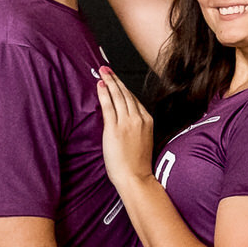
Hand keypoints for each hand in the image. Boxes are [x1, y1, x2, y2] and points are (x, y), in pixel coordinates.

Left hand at [97, 67, 153, 189]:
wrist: (136, 177)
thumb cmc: (137, 165)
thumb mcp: (142, 142)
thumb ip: (135, 128)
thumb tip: (123, 121)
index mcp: (147, 121)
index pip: (134, 100)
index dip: (124, 88)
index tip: (118, 81)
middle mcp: (138, 119)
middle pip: (126, 94)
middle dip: (116, 79)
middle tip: (107, 69)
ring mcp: (127, 122)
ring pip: (118, 96)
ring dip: (110, 81)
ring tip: (102, 72)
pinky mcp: (115, 128)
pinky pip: (109, 106)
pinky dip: (104, 93)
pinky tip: (100, 85)